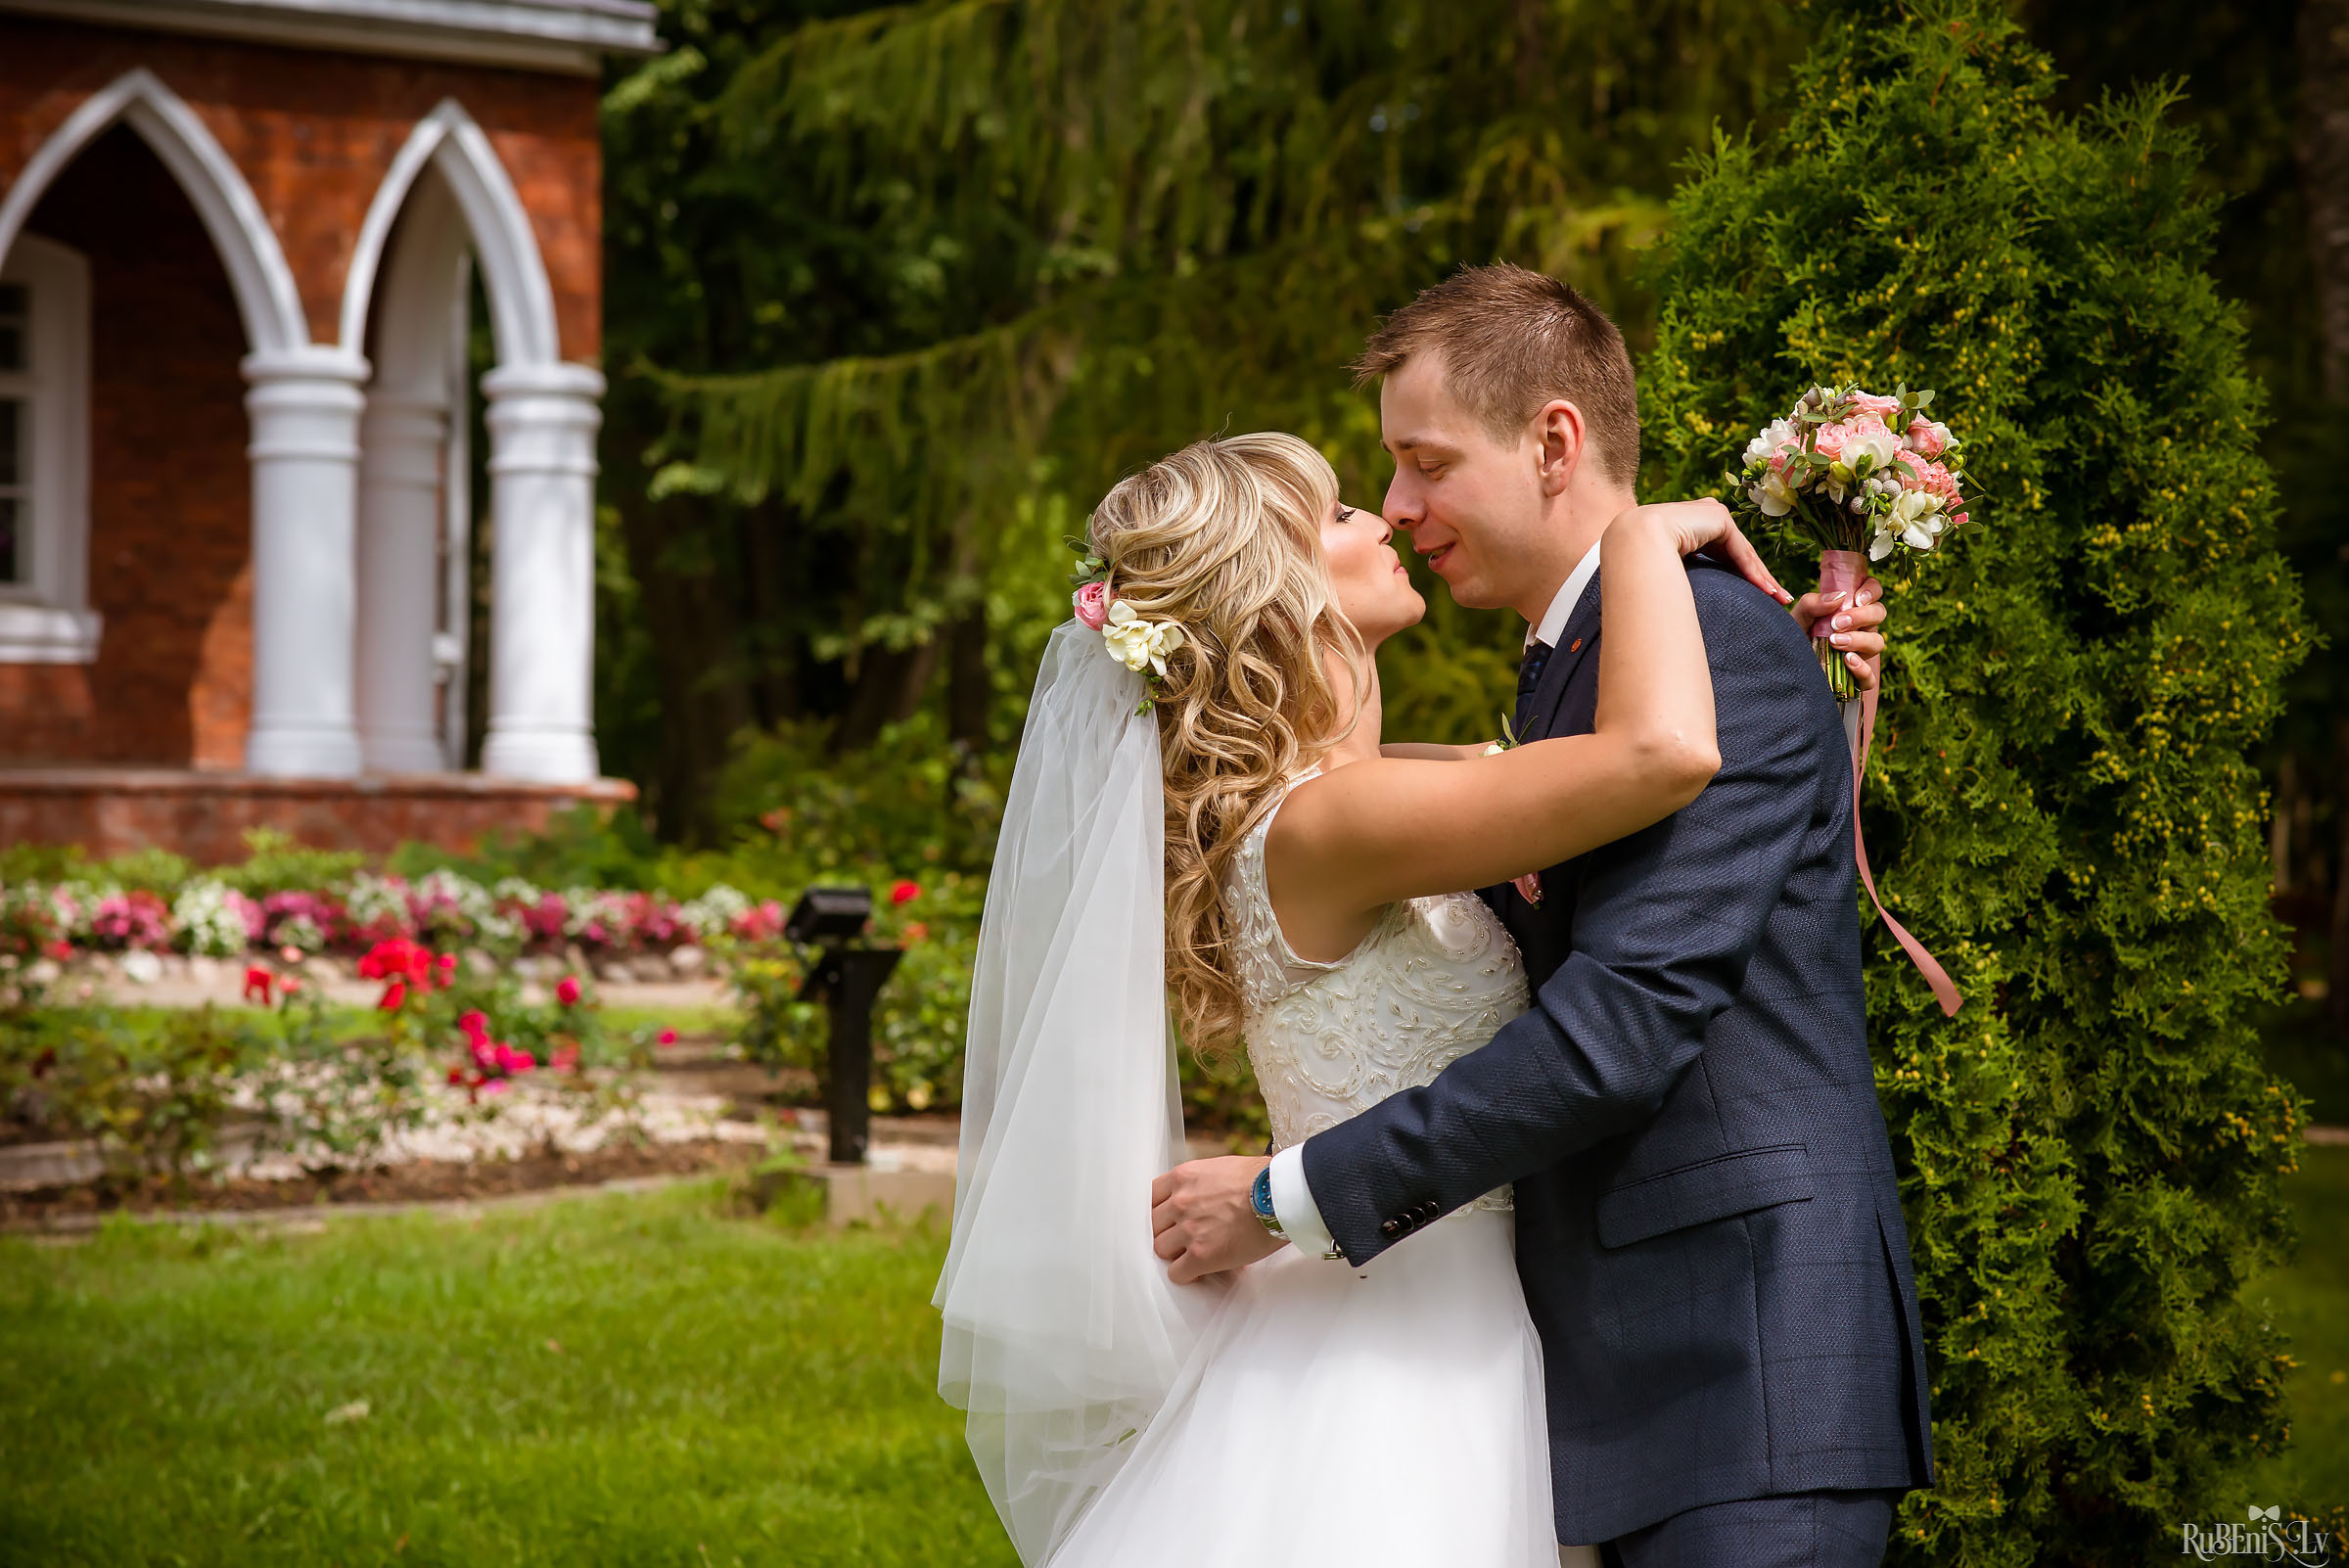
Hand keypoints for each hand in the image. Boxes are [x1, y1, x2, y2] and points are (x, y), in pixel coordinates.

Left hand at [1151, 1155, 1282, 1282]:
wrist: (1281, 1196)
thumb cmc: (1261, 1180)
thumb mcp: (1221, 1168)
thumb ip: (1199, 1184)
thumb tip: (1198, 1200)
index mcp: (1183, 1178)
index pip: (1151, 1197)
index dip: (1160, 1211)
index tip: (1167, 1220)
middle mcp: (1180, 1202)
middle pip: (1153, 1225)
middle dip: (1167, 1232)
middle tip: (1182, 1239)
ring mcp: (1189, 1230)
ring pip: (1161, 1250)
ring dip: (1175, 1254)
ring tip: (1192, 1256)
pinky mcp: (1201, 1255)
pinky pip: (1177, 1273)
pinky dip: (1186, 1275)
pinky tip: (1198, 1272)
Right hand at [1616, 499, 1791, 606]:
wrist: (1633, 543)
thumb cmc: (1639, 561)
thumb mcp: (1669, 568)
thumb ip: (1681, 573)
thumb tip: (1679, 603)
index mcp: (1689, 527)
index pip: (1723, 553)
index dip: (1742, 575)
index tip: (1757, 597)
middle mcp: (1702, 515)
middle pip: (1738, 552)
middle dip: (1759, 577)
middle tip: (1779, 598)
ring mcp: (1711, 512)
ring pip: (1743, 552)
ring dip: (1761, 577)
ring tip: (1778, 597)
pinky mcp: (1718, 516)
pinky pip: (1740, 550)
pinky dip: (1753, 571)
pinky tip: (1765, 589)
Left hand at [1790, 575, 1888, 692]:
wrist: (1782, 670)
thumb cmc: (1793, 639)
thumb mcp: (1797, 619)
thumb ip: (1812, 604)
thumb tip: (1839, 596)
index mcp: (1849, 610)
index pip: (1873, 592)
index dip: (1871, 591)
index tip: (1857, 598)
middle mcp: (1859, 629)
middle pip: (1879, 613)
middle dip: (1862, 615)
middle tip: (1837, 623)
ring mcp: (1861, 653)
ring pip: (1878, 642)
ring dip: (1860, 640)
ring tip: (1835, 642)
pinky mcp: (1856, 679)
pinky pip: (1870, 677)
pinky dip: (1862, 669)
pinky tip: (1848, 661)